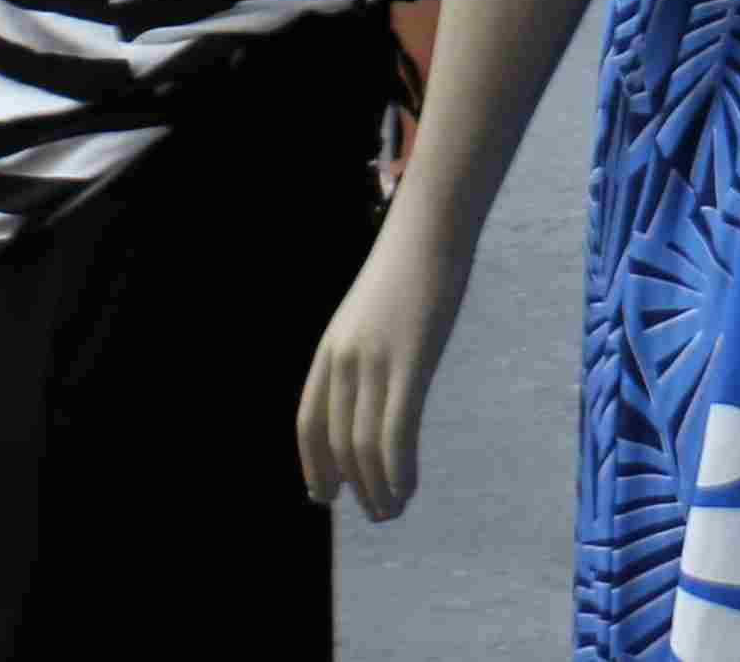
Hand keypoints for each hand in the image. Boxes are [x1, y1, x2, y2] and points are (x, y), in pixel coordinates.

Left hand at [298, 230, 470, 519]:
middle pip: (336, 443)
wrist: (430, 227)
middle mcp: (343, 361)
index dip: (313, 465)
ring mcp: (374, 363)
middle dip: (353, 487)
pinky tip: (408, 488)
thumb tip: (373, 387)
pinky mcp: (410, 363)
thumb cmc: (410, 265)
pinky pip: (395, 434)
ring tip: (392, 510)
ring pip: (363, 448)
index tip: (324, 494)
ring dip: (377, 489)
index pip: (308, 423)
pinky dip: (398, 471)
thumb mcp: (373, 313)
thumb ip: (365, 349)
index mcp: (330, 349)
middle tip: (375, 512)